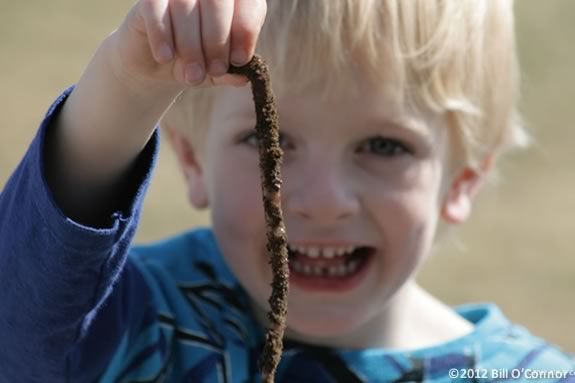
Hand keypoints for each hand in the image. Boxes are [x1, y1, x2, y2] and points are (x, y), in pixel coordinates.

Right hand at [110, 0, 266, 91]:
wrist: (157, 65)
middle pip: (217, 2)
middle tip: (215, 70)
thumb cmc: (196, 63)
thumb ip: (233, 73)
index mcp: (233, 1)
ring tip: (192, 76)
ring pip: (185, 6)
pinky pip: (155, 8)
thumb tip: (244, 76)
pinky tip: (165, 57)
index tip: (239, 60)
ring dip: (191, 46)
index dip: (246, 31)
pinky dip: (162, 35)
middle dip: (218, 41)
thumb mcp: (218, 72)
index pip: (249, 4)